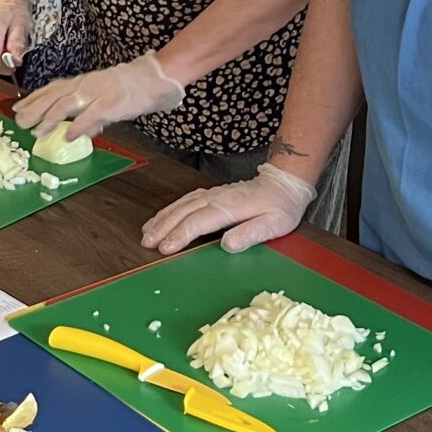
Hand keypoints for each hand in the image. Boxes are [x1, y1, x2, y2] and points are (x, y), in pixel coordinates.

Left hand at [13, 51, 184, 142]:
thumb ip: (90, 114)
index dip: (34, 98)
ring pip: (67, 104)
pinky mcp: (112, 103)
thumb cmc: (131, 86)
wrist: (156, 76)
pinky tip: (67, 136)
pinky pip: (91, 115)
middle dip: (34, 109)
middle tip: (19, 122)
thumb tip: (77, 131)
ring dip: (49, 118)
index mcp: (84, 82)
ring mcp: (98, 93)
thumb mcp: (105, 97)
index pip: (53, 88)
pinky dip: (78, 126)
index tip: (17, 108)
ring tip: (37, 131)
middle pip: (54, 96)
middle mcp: (86, 84)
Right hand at [141, 163, 312, 255]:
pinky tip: (163, 217)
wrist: (284, 183)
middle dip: (163, 227)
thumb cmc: (281, 206)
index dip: (179, 235)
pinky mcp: (213, 194)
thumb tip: (227, 244)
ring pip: (182, 204)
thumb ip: (251, 233)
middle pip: (183, 211)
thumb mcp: (275, 224)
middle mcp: (217, 197)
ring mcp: (213, 194)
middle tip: (146, 243)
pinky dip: (171, 209)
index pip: (198, 221)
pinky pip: (186, 200)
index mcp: (230, 207)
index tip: (165, 249)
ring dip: (163, 217)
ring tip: (147, 232)